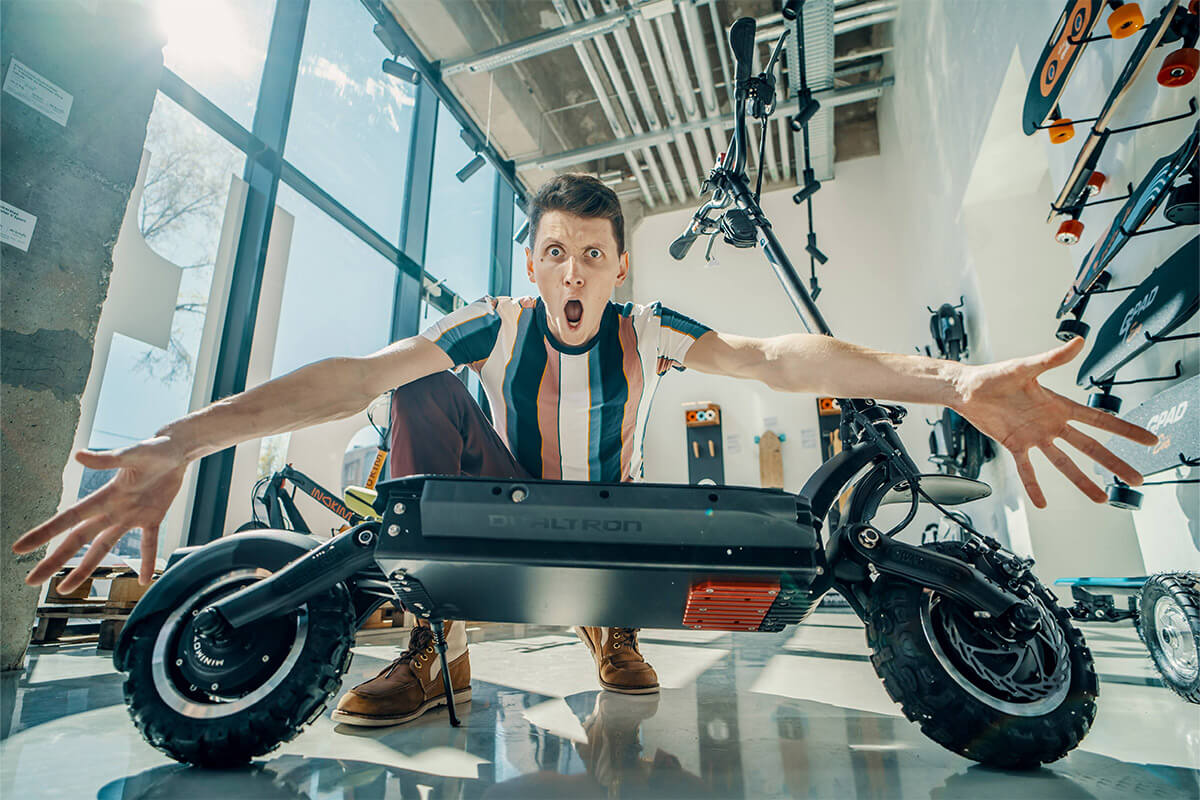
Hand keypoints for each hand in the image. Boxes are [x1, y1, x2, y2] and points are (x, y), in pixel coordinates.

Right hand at [12, 437, 189, 590]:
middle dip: (55, 561)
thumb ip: (107, 459)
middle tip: (32, 581)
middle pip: (78, 540)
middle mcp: (112, 510)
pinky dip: (147, 561)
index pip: (69, 519)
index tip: (20, 549)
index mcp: (105, 496)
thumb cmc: (154, 448)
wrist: (176, 449)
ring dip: (86, 569)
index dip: (44, 534)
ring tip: (65, 590)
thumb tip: (78, 456)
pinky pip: (148, 544)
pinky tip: (144, 580)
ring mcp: (131, 516)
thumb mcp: (132, 453)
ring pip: (103, 548)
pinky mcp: (153, 517)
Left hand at [954, 337, 1157, 507]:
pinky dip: (1034, 486)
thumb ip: (1053, 358)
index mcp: (1059, 405)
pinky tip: (1042, 502)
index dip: (1125, 429)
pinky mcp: (1015, 445)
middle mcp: (1051, 423)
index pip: (1100, 419)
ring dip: (1081, 481)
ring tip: (1100, 498)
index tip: (1148, 439)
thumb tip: (1078, 341)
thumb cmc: (994, 375)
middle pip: (1090, 447)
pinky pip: (1027, 469)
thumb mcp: (1025, 367)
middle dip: (1114, 462)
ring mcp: (1035, 436)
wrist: (966, 389)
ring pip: (1063, 463)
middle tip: (1135, 478)